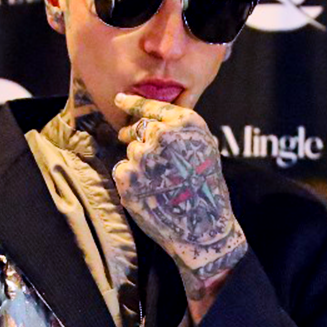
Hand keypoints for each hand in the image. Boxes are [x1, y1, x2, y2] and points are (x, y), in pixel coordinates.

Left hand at [112, 94, 248, 300]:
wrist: (202, 227)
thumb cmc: (206, 188)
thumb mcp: (204, 148)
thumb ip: (179, 131)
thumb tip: (152, 124)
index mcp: (185, 124)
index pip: (152, 107)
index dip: (133, 102)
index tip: (119, 99)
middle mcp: (162, 134)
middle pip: (140, 129)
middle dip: (140, 139)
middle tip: (151, 160)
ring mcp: (143, 156)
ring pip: (132, 151)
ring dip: (140, 164)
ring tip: (161, 184)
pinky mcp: (127, 177)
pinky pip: (123, 170)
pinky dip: (131, 181)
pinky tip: (149, 193)